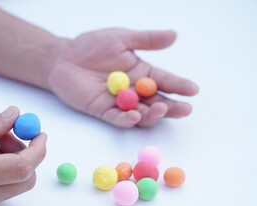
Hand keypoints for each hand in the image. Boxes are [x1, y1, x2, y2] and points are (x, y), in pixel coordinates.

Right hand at [0, 106, 46, 205]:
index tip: (40, 134)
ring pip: (14, 184)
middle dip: (25, 154)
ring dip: (11, 161)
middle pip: (25, 179)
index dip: (38, 149)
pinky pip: (0, 189)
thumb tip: (15, 115)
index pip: (23, 167)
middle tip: (6, 135)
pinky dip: (0, 171)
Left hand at [47, 29, 198, 126]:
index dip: (179, 85)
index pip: (165, 81)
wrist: (63, 57)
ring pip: (140, 113)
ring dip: (151, 114)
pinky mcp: (102, 110)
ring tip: (160, 109)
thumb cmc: (91, 46)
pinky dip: (126, 120)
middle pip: (157, 101)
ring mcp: (119, 102)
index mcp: (141, 73)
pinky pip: (116, 118)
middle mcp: (134, 90)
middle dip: (171, 106)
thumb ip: (145, 40)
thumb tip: (174, 35)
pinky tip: (135, 117)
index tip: (193, 89)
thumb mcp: (120, 38)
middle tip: (184, 108)